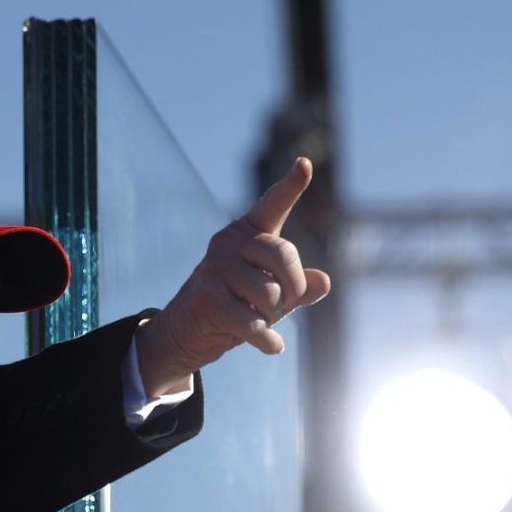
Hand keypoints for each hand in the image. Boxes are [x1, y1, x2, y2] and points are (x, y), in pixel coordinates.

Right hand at [135, 157, 331, 395]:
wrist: (187, 332)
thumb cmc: (236, 306)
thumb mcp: (274, 295)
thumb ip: (300, 287)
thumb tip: (324, 281)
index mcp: (248, 233)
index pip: (272, 205)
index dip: (291, 186)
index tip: (305, 165)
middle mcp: (228, 242)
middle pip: (284, 255)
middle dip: (293, 287)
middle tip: (284, 305)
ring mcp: (215, 268)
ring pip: (271, 293)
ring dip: (273, 316)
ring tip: (257, 319)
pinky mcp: (208, 298)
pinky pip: (254, 322)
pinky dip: (268, 340)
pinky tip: (271, 346)